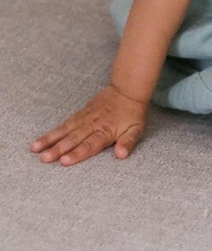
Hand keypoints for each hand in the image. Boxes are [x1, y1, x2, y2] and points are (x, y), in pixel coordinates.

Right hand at [30, 85, 146, 165]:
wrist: (128, 90)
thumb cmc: (133, 114)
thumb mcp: (136, 129)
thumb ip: (128, 142)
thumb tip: (122, 155)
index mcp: (106, 132)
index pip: (91, 144)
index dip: (78, 153)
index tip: (65, 161)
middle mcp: (92, 126)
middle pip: (74, 139)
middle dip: (59, 149)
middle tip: (45, 158)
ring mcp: (84, 119)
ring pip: (65, 131)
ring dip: (50, 140)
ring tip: (36, 149)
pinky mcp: (80, 114)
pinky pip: (64, 124)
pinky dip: (52, 132)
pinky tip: (41, 140)